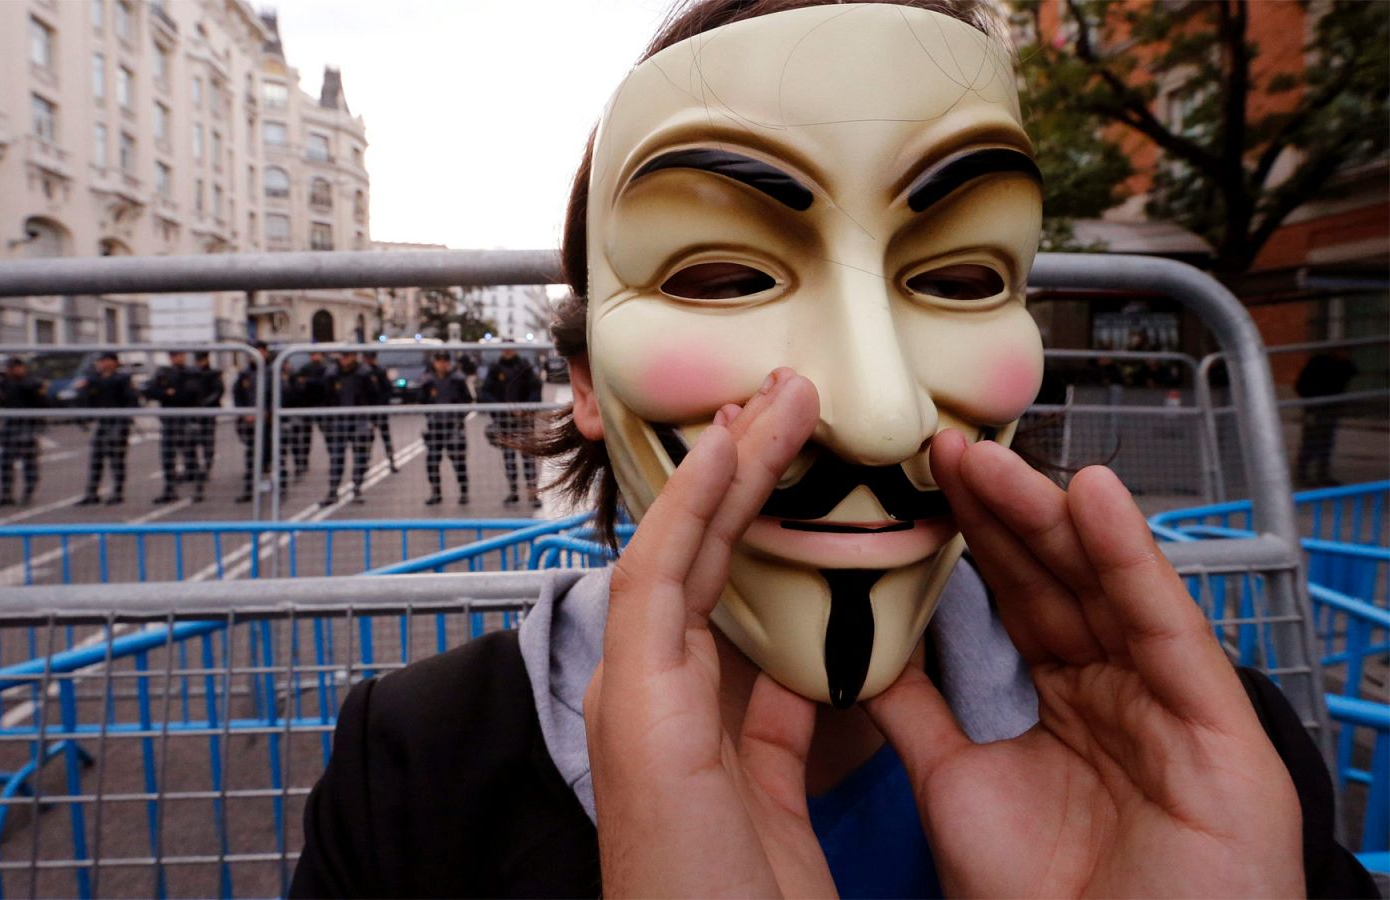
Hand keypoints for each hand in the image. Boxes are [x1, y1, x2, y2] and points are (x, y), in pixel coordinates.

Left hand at [585, 369, 835, 898]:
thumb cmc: (688, 897)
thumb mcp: (662, 756)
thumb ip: (657, 646)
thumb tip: (665, 543)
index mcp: (638, 691)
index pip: (668, 549)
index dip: (711, 473)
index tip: (761, 411)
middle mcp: (663, 704)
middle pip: (696, 560)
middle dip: (738, 474)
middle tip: (790, 403)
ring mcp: (708, 740)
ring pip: (736, 609)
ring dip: (766, 533)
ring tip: (808, 465)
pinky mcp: (752, 779)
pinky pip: (778, 680)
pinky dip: (804, 626)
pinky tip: (835, 597)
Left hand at [865, 431, 1303, 896]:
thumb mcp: (956, 785)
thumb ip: (917, 712)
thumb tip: (857, 651)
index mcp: (1065, 701)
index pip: (1016, 597)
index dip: (973, 536)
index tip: (923, 480)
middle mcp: (1119, 690)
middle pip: (1058, 578)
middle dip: (1002, 510)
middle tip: (944, 448)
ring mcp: (1169, 702)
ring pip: (1106, 586)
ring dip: (1050, 516)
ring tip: (991, 457)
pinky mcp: (1218, 723)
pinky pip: (1167, 625)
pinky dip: (1131, 559)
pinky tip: (1093, 497)